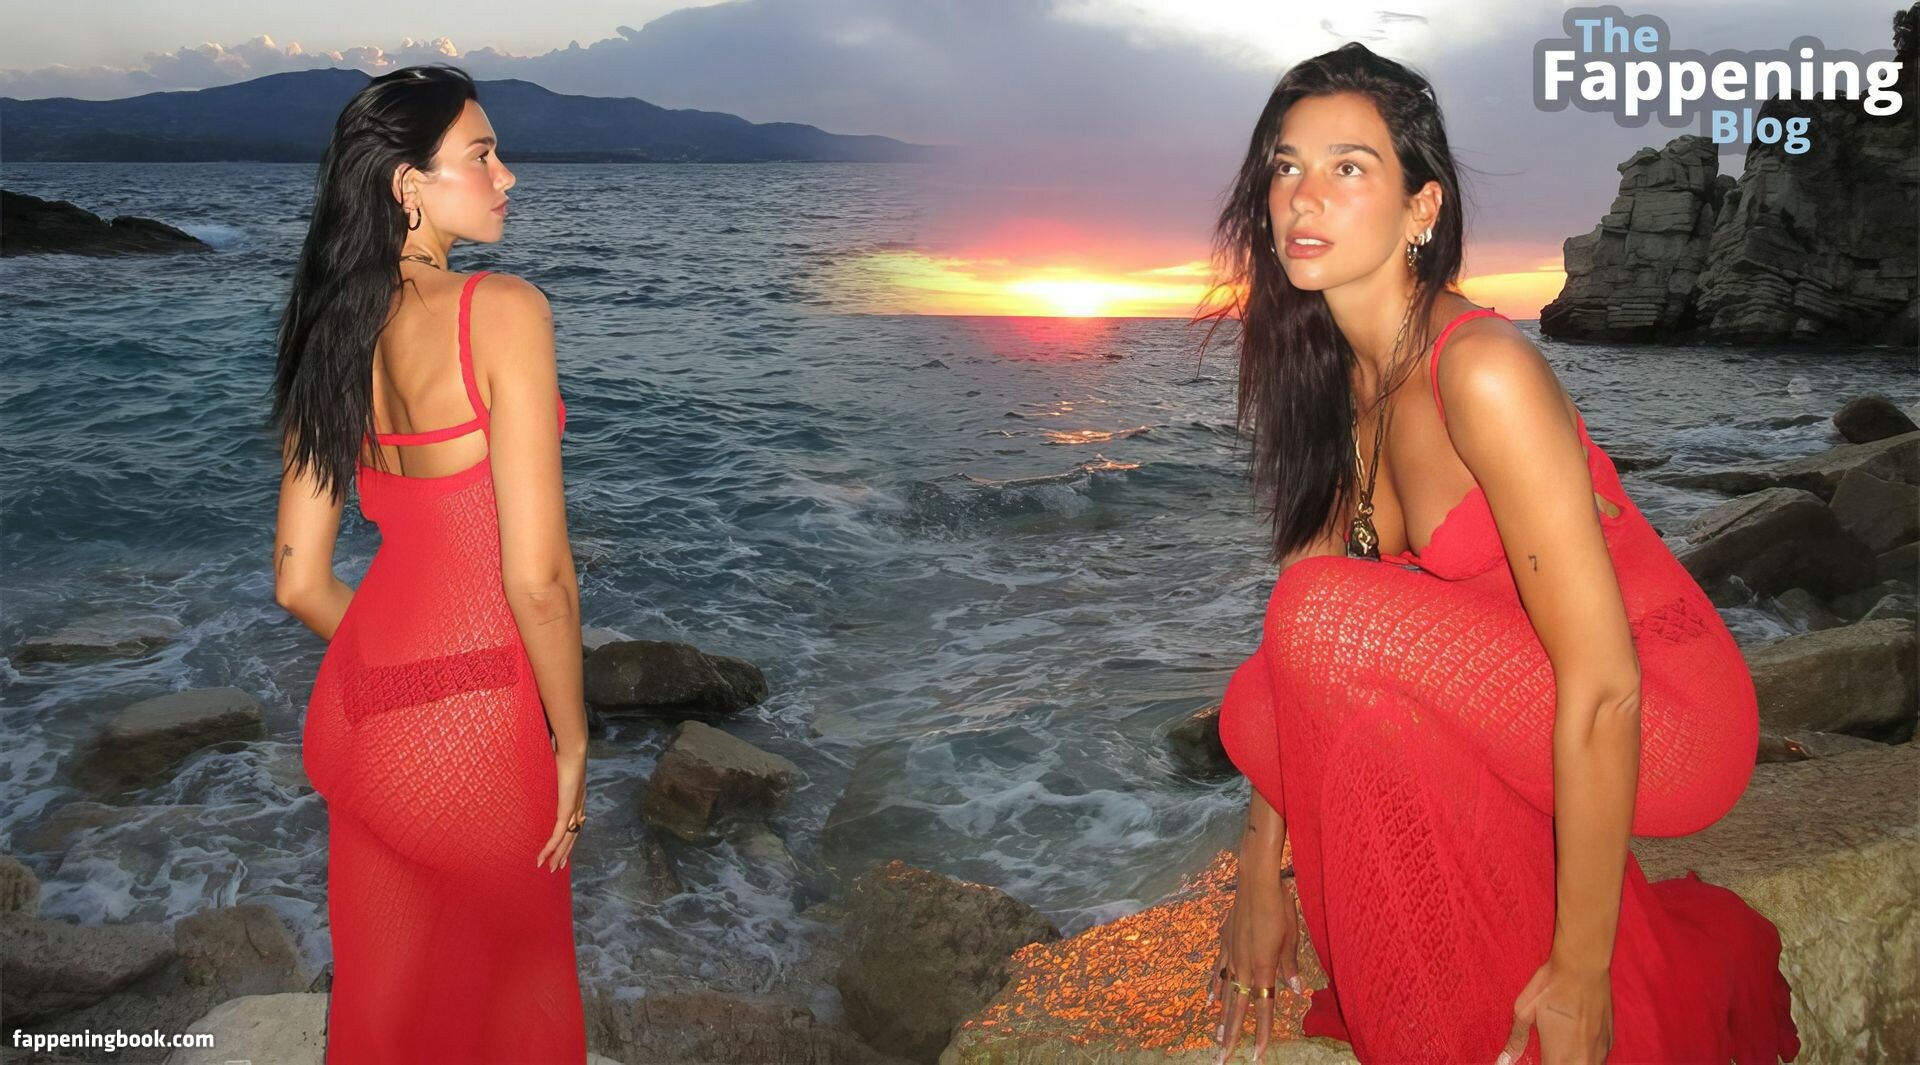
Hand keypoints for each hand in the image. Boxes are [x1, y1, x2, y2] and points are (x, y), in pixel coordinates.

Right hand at [535, 747, 586, 872]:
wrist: (572, 748)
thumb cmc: (563, 753)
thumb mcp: (555, 768)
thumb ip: (551, 773)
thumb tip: (542, 767)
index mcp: (577, 797)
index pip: (575, 822)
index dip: (569, 836)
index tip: (563, 848)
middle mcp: (578, 806)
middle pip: (573, 835)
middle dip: (564, 852)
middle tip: (557, 866)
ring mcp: (574, 808)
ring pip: (567, 839)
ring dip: (557, 855)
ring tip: (550, 868)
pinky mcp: (566, 809)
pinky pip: (559, 833)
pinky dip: (551, 847)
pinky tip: (544, 857)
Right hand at [1208, 853, 1303, 1063]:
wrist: (1256, 881)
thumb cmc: (1279, 908)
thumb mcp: (1291, 939)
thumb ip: (1290, 967)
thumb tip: (1295, 991)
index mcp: (1262, 969)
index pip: (1263, 1010)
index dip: (1260, 1035)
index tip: (1256, 1057)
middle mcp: (1243, 967)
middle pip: (1237, 1008)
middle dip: (1230, 1037)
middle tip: (1221, 1060)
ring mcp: (1230, 955)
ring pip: (1225, 993)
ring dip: (1221, 1017)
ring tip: (1216, 1037)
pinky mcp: (1224, 942)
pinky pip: (1218, 970)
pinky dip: (1214, 986)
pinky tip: (1210, 998)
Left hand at [1498, 953, 1611, 1064]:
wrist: (1582, 966)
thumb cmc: (1551, 985)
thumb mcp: (1524, 1010)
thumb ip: (1516, 1039)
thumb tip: (1503, 1060)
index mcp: (1560, 1056)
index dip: (1544, 1064)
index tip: (1540, 1057)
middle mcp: (1583, 1058)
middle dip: (1558, 1063)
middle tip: (1550, 1053)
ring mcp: (1600, 1050)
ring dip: (1574, 1062)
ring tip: (1563, 1050)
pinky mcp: (1609, 1040)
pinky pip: (1599, 1059)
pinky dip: (1588, 1057)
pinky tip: (1578, 1045)